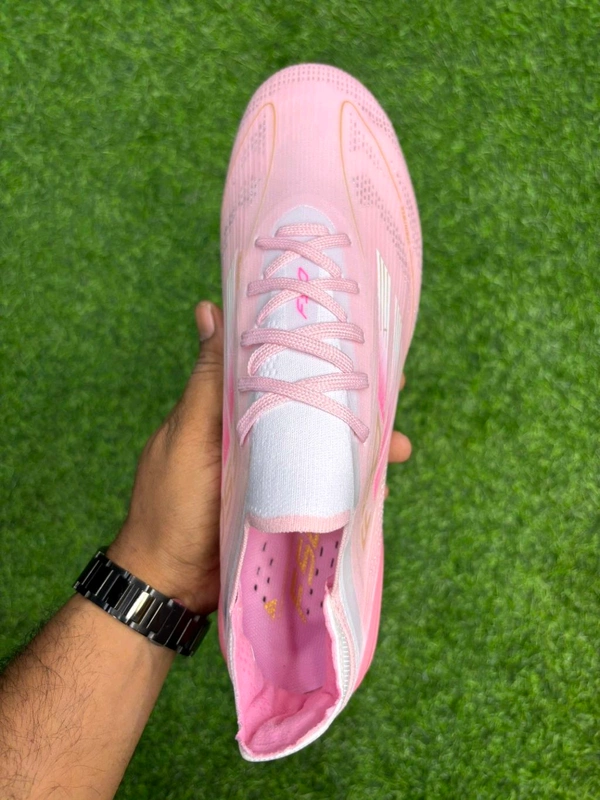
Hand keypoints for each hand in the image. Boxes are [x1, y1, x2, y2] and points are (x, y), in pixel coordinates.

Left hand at [107, 302, 411, 614]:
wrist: (171, 584)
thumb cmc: (171, 503)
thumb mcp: (190, 433)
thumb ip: (210, 380)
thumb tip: (210, 309)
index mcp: (233, 408)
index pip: (280, 367)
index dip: (314, 350)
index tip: (351, 332)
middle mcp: (260, 435)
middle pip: (313, 406)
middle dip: (353, 397)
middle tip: (393, 387)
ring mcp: (276, 473)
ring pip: (326, 447)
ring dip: (364, 443)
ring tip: (400, 445)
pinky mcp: (289, 507)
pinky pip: (327, 486)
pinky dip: (355, 480)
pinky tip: (382, 479)